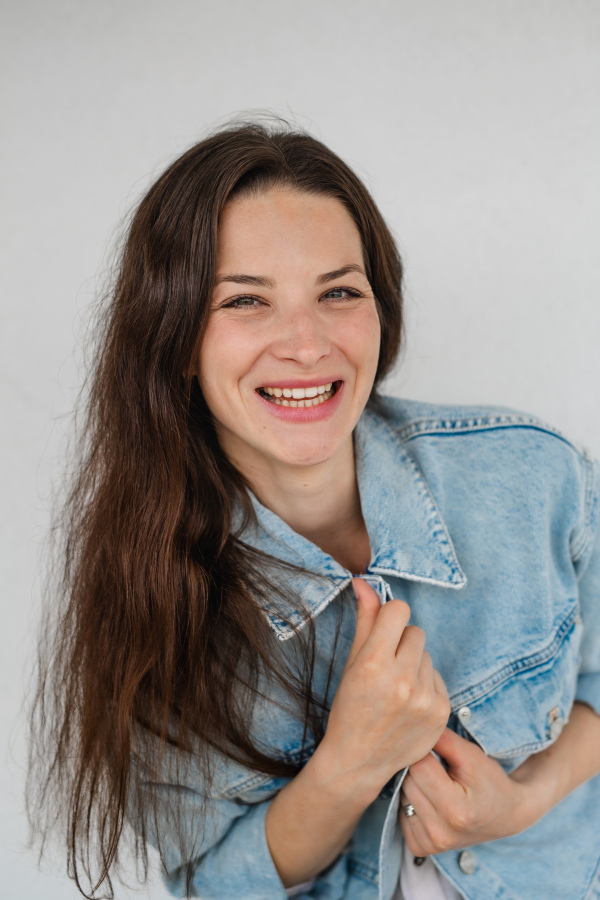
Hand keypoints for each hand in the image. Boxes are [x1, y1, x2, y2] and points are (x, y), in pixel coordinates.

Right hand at [319, 578, 449, 801]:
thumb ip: (365, 619)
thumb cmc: (349, 708)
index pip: (399, 610)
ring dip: (414, 663)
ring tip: (396, 687)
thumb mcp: (352, 663)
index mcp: (374, 664)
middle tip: (386, 666)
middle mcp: (402, 681)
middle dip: (402, 642)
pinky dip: (425, 684)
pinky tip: (409, 702)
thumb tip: (364, 582)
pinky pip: (438, 676)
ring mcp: (425, 699)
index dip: (390, 617)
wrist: (359, 761)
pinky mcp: (441, 712)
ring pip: (428, 654)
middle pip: (416, 631)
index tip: (382, 631)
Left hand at [400, 728, 535, 855]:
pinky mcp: (421, 848)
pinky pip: (400, 813)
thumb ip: (442, 739)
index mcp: (455, 810)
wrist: (506, 816)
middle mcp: (440, 832)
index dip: (424, 751)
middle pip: (406, 781)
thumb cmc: (489, 781)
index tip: (435, 749)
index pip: (418, 766)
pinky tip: (430, 800)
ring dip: (412, 784)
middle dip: (417, 768)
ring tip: (436, 784)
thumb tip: (411, 727)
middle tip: (438, 768)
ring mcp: (430, 844)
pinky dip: (411, 802)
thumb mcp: (471, 755)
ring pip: (401, 796)